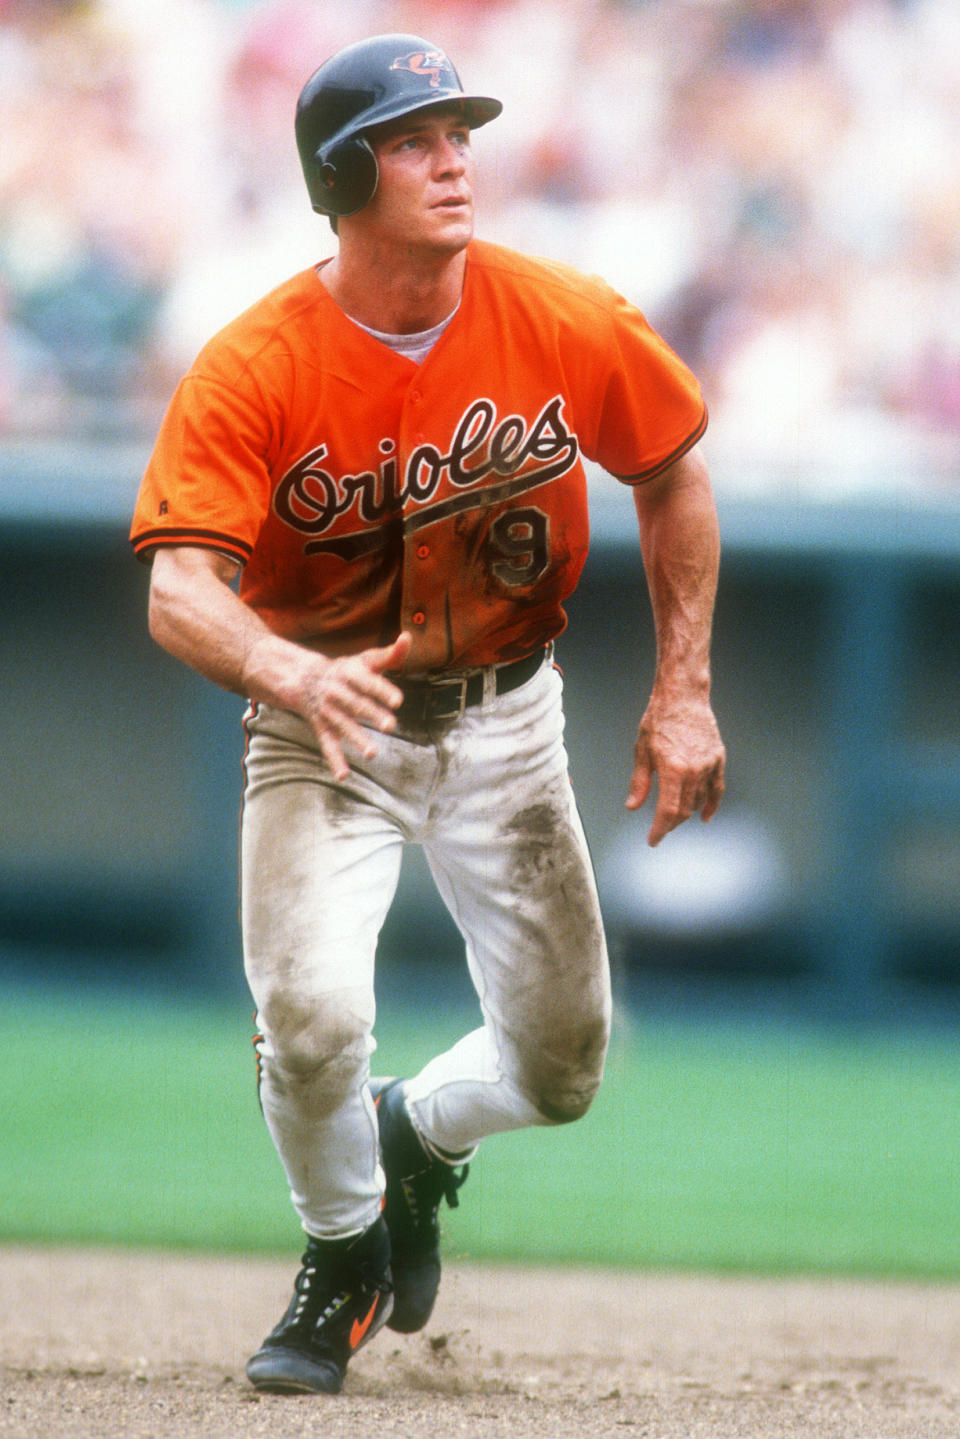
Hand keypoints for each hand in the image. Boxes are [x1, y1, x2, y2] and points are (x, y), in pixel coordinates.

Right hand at [299, 631, 412, 779]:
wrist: (304, 678)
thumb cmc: (346, 670)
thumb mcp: (366, 660)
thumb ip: (390, 654)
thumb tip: (408, 637)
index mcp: (350, 672)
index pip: (368, 681)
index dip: (382, 690)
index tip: (399, 700)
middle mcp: (337, 691)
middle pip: (357, 704)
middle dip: (373, 714)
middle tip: (391, 725)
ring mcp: (328, 711)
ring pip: (343, 725)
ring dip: (357, 738)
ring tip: (372, 753)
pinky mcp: (322, 727)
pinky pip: (328, 744)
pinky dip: (335, 760)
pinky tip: (343, 775)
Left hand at [625, 692, 725, 846]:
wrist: (683, 697)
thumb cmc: (658, 721)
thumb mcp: (642, 751)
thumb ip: (639, 782)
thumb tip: (633, 806)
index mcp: (673, 770)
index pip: (667, 811)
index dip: (659, 830)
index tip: (653, 840)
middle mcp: (694, 771)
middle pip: (684, 810)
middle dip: (671, 824)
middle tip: (660, 829)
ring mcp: (709, 765)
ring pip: (699, 801)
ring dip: (686, 813)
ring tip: (674, 817)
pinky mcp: (718, 759)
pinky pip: (717, 789)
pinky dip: (712, 805)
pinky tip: (705, 816)